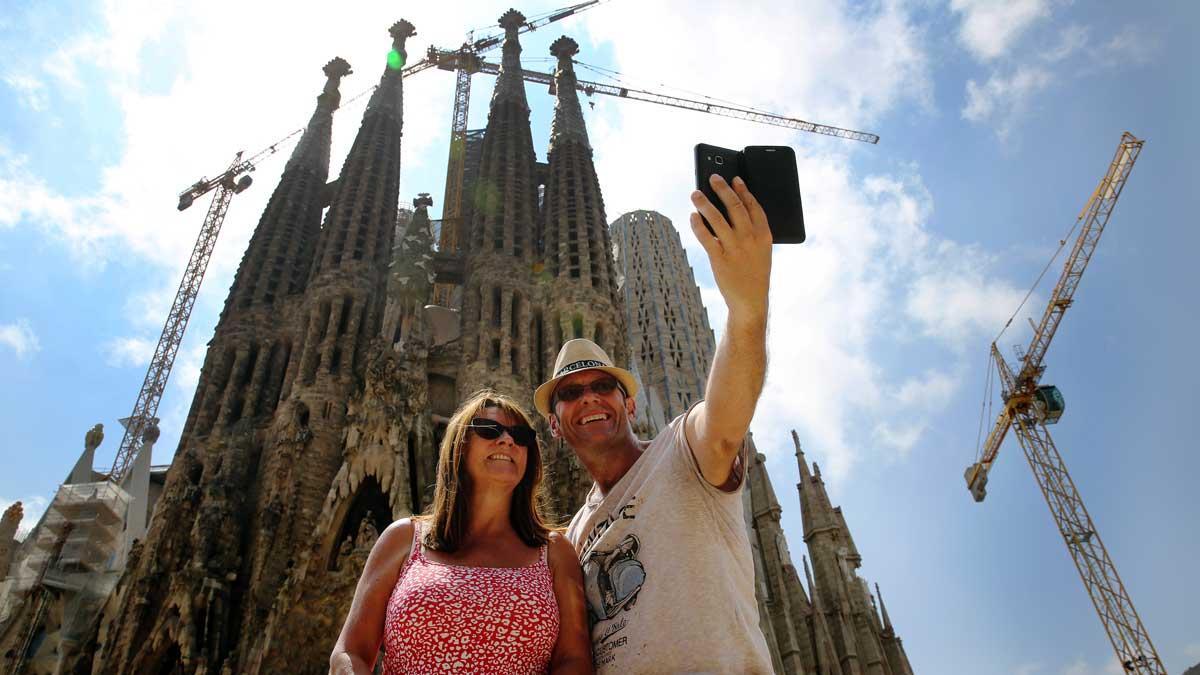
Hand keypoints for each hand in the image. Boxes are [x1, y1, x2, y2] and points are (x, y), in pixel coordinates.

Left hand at [689, 175, 771, 321]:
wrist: (750, 301)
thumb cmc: (754, 274)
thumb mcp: (762, 251)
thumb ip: (752, 232)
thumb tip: (732, 210)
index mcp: (764, 235)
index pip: (754, 206)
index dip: (744, 190)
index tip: (735, 178)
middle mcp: (750, 239)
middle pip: (735, 207)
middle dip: (722, 189)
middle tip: (712, 177)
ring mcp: (735, 248)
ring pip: (717, 219)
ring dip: (704, 203)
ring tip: (695, 193)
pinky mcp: (719, 259)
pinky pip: (706, 237)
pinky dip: (698, 224)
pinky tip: (693, 216)